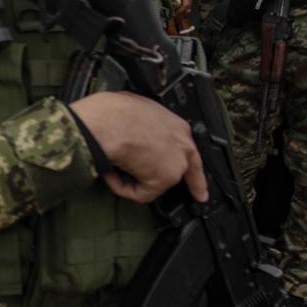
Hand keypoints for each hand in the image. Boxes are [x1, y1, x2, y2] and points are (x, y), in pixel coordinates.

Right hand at [68, 91, 207, 203]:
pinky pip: (140, 194)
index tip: (193, 172)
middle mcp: (182, 145)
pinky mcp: (164, 179)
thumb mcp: (136, 111)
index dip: (184, 159)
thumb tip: (132, 135)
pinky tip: (112, 175)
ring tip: (114, 169)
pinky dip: (122, 188)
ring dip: (135, 180)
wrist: (107, 122)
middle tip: (199, 196)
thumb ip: (144, 126)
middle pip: (187, 169)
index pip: (186, 147)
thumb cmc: (112, 113)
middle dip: (194, 184)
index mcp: (176, 126)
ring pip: (157, 182)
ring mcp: (176, 163)